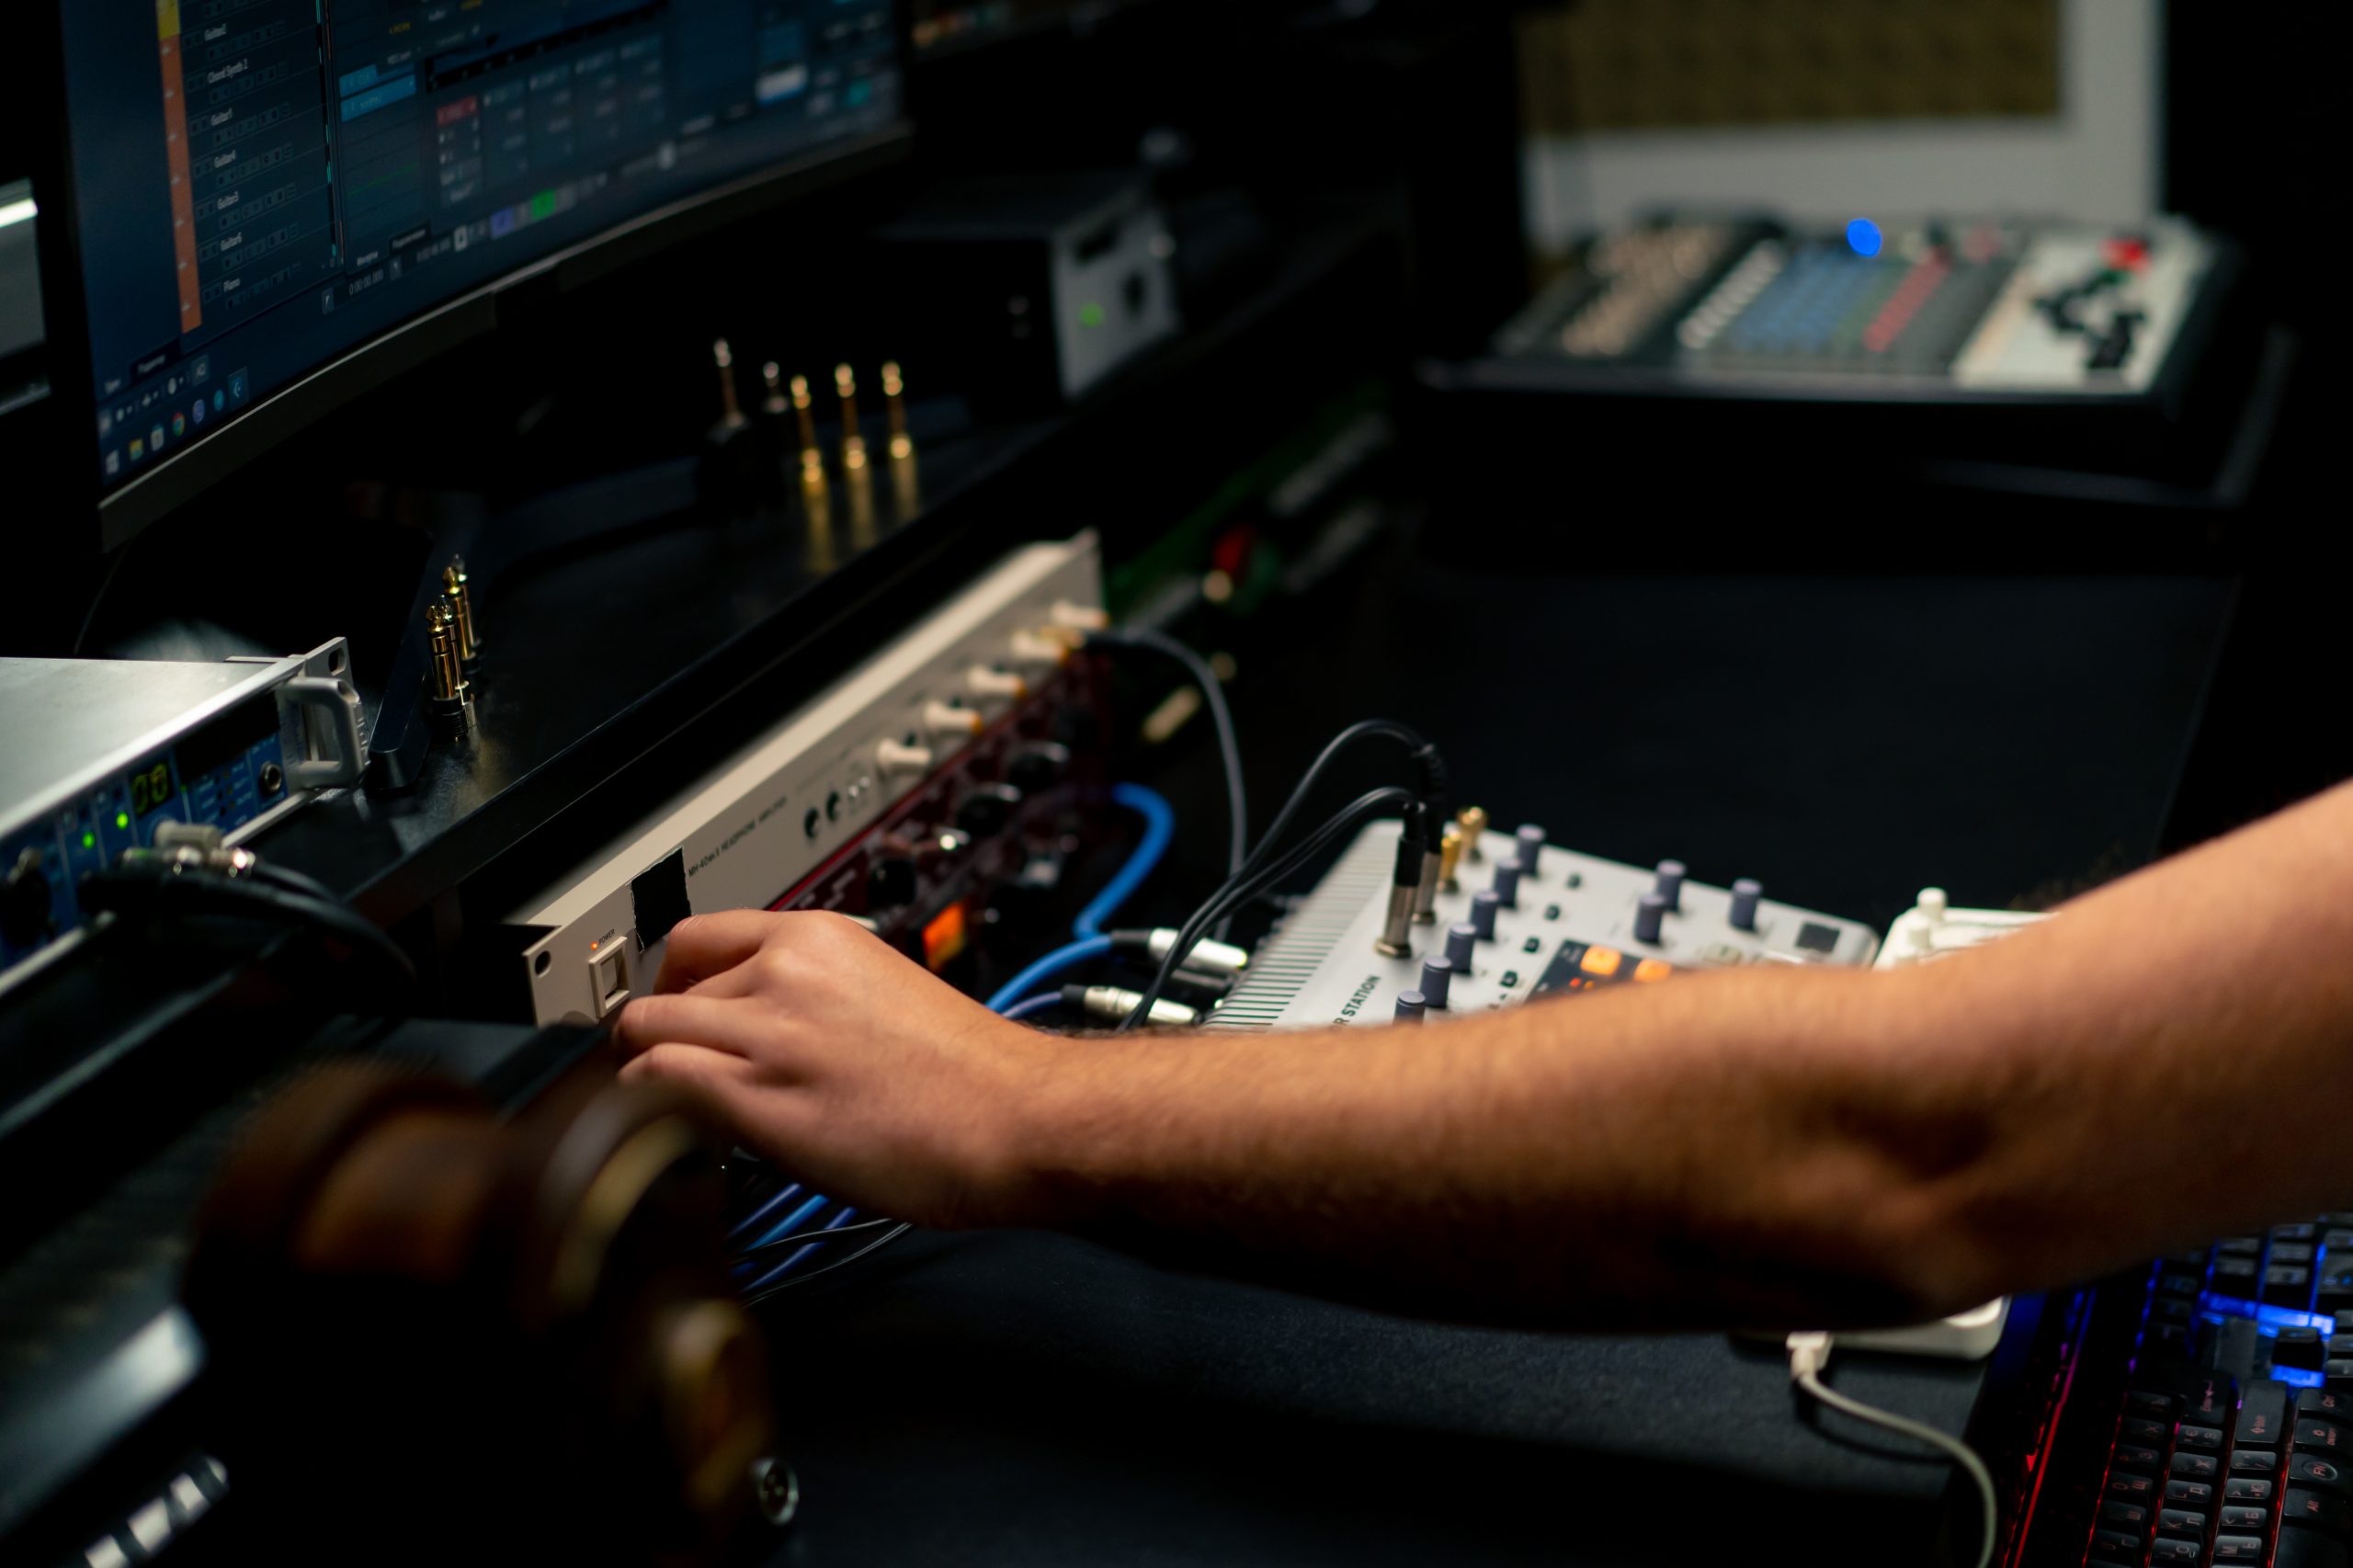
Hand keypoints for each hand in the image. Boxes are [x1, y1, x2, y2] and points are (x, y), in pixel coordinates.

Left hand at [614, 910, 1064, 1229]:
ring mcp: (767, 1029)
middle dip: (660, 1027)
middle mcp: (787, 969)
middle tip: (661, 1061)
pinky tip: (657, 1125)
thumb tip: (772, 1030)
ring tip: (655, 1101)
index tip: (674, 1004)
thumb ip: (821, 996)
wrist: (1013, 1116)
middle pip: (670, 983)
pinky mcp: (755, 1093)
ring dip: (644, 1068)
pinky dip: (640, 1103)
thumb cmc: (973, 1077)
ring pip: (649, 1029)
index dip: (677, 977)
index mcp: (823, 937)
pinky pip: (655, 1081)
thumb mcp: (887, 994)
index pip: (702, 935)